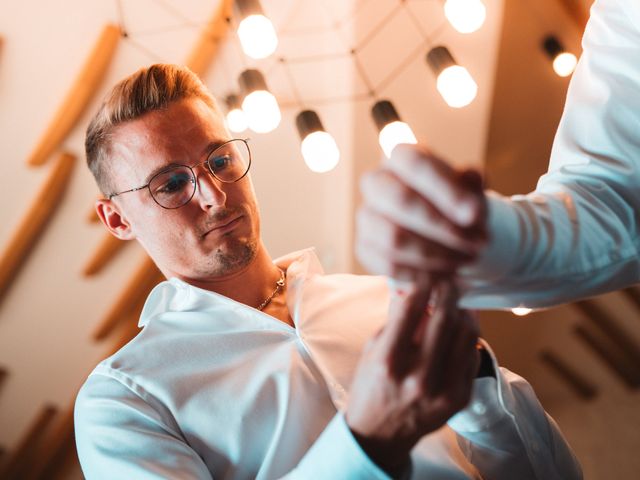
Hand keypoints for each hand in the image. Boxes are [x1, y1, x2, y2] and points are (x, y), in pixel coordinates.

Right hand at [345, 281, 479, 474]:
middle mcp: (418, 377)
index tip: (426, 272)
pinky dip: (467, 338)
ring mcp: (443, 390)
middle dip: (448, 292)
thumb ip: (394, 320)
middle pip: (444, 319)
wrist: (380, 433)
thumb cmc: (372, 386)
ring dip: (464, 311)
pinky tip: (459, 330)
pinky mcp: (460, 398)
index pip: (411, 309)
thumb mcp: (372, 350)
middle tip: (449, 280)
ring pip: (466, 335)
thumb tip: (411, 286)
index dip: (422, 284)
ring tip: (458, 302)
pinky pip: (472, 356)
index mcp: (389, 361)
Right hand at [356, 144, 487, 281]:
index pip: (414, 163)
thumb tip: (471, 175)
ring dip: (437, 254)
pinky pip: (389, 265)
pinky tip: (446, 273)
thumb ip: (472, 183)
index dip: (445, 189)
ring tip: (466, 260)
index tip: (474, 215)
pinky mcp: (363, 247)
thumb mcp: (470, 191)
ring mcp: (365, 216)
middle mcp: (375, 182)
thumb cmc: (454, 206)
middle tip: (478, 244)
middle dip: (443, 226)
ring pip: (394, 238)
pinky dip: (423, 273)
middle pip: (400, 199)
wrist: (440, 235)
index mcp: (399, 156)